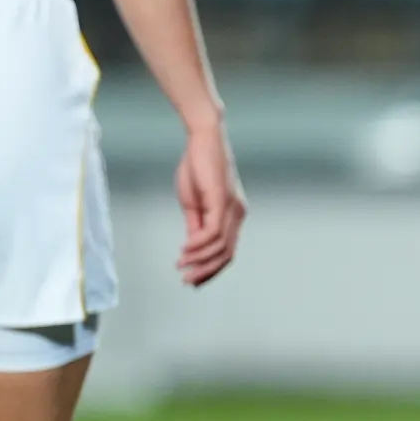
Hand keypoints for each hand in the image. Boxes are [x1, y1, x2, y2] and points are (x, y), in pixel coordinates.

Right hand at [176, 123, 246, 285]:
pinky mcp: (222, 199)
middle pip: (227, 255)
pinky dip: (199, 245)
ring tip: (181, 265)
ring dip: (199, 260)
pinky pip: (213, 231)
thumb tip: (192, 248)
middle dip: (207, 272)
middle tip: (187, 282)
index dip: (212, 270)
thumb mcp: (193, 203)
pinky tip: (185, 250)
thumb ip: (195, 226)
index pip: (227, 252)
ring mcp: (232, 208)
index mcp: (233, 216)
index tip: (194, 281)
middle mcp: (237, 215)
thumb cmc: (197, 167)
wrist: (202, 138)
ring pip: (221, 247)